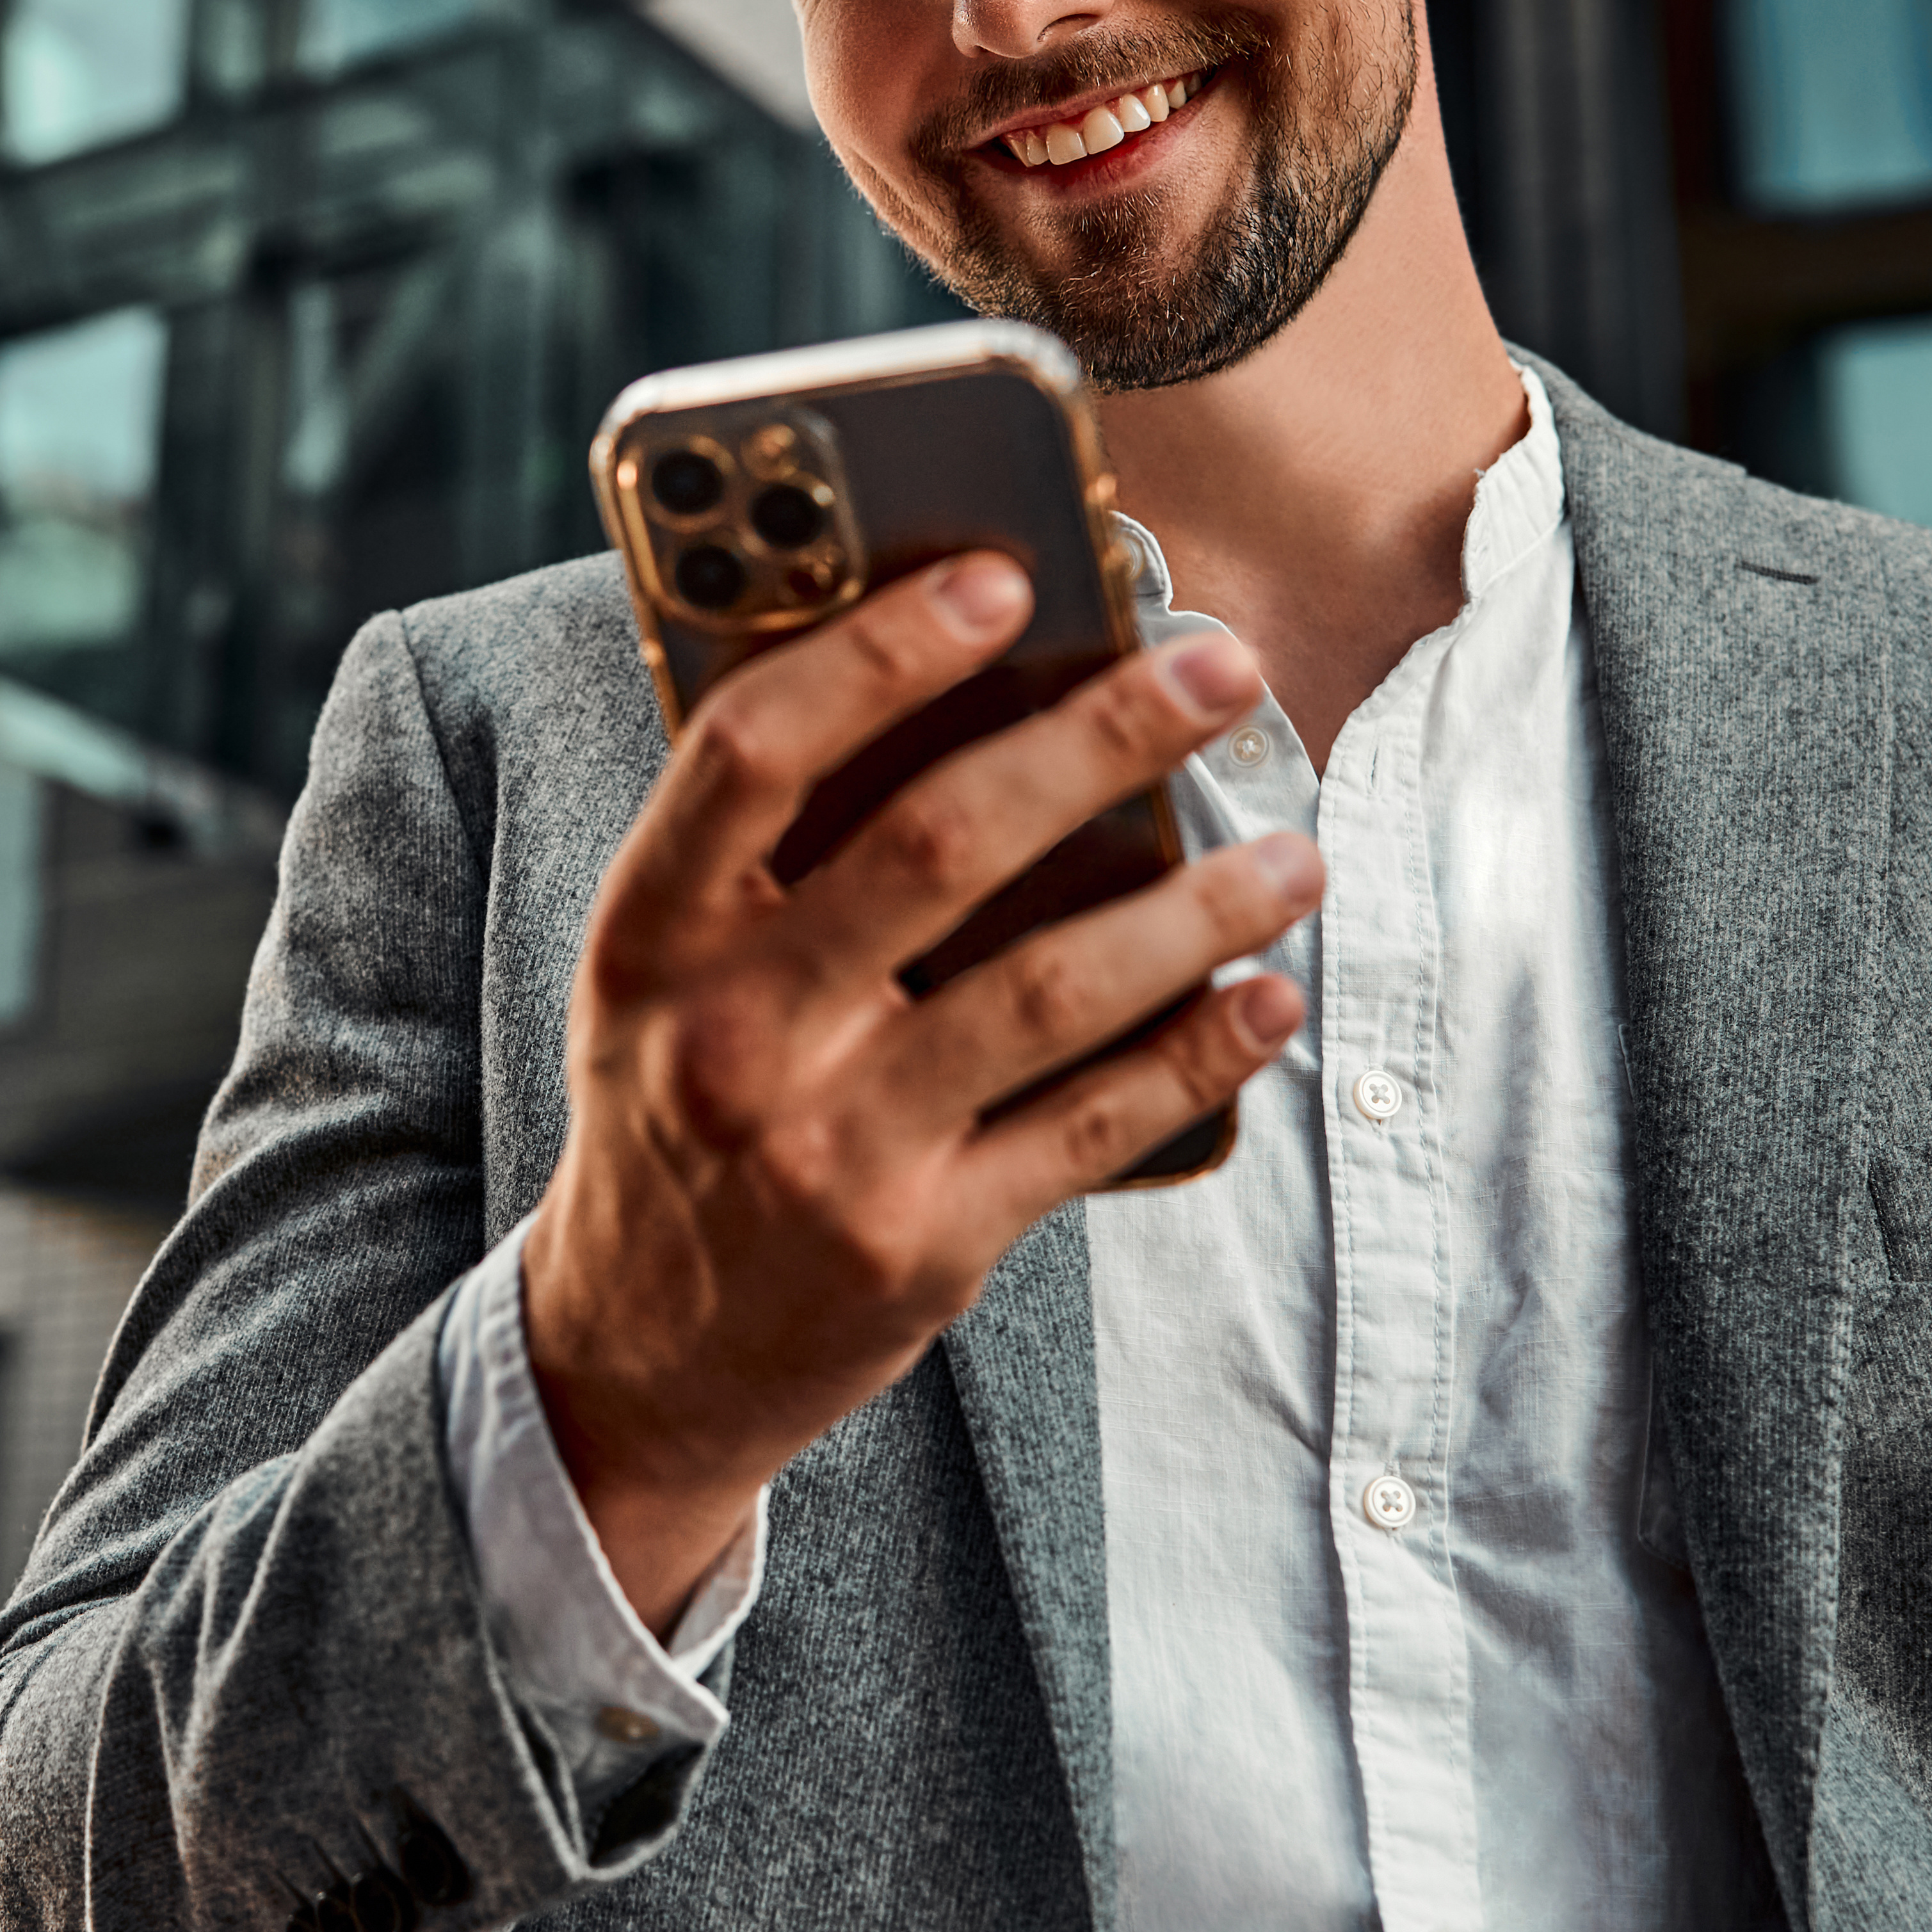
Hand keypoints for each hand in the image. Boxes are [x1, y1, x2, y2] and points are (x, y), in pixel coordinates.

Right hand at [520, 554, 1316, 1622]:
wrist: (636, 1354)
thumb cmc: (675, 1107)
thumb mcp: (657, 972)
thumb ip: (760, 851)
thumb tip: (956, 686)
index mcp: (651, 934)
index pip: (754, 751)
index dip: (879, 651)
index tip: (1003, 577)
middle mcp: (731, 1034)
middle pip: (935, 844)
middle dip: (1099, 738)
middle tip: (1218, 669)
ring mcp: (832, 1147)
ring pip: (1047, 989)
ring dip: (1195, 909)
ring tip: (1296, 852)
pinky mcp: (922, 1246)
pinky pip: (1089, 1129)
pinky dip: (1194, 1057)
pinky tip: (1266, 1000)